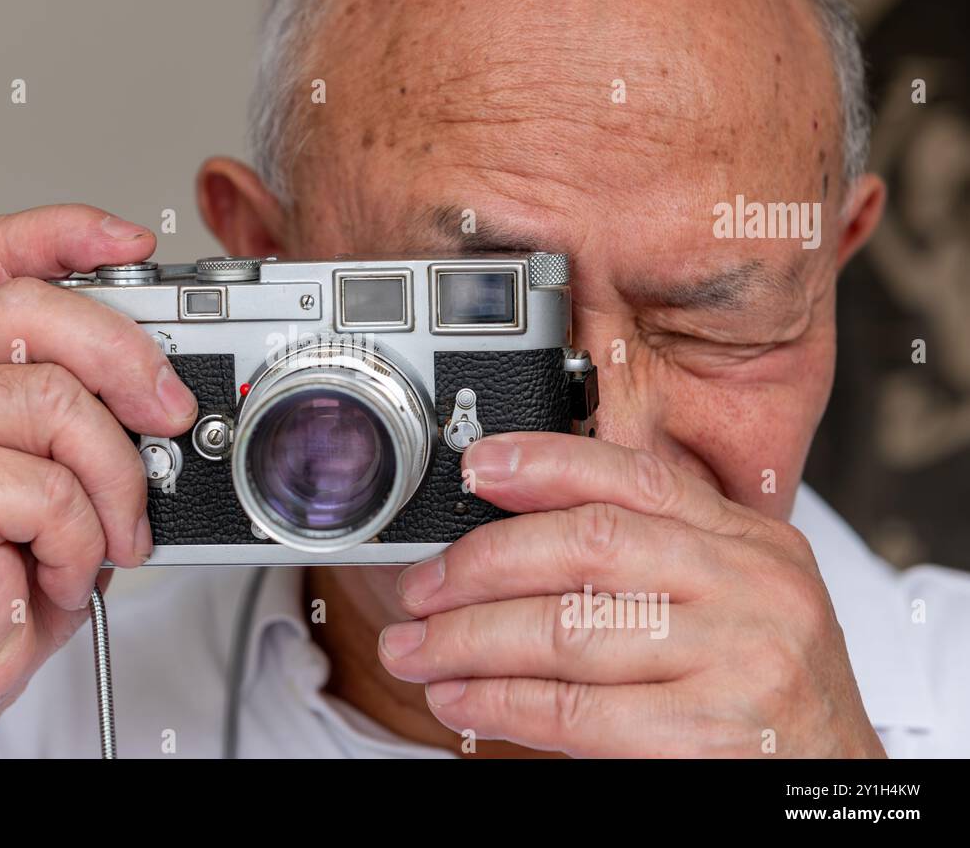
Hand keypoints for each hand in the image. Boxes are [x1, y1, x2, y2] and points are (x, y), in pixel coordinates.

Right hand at [0, 204, 198, 756]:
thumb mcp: (53, 474)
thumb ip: (86, 416)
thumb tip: (171, 392)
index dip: (68, 232)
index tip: (136, 244)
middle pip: (34, 309)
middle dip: (127, 357)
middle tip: (173, 417)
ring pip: (56, 404)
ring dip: (114, 482)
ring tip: (109, 534)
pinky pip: (46, 487)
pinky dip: (80, 540)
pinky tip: (58, 570)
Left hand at [378, 432, 884, 757]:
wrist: (836, 791)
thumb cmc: (766, 693)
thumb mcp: (731, 601)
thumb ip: (649, 559)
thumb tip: (511, 535)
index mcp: (750, 542)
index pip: (634, 478)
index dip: (545, 462)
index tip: (476, 466)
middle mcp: (751, 587)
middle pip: (586, 545)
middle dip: (482, 563)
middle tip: (421, 586)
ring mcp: (737, 659)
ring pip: (565, 629)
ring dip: (468, 640)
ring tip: (417, 650)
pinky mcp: (708, 734)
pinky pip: (573, 709)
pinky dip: (498, 703)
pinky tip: (459, 699)